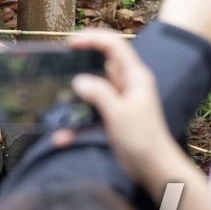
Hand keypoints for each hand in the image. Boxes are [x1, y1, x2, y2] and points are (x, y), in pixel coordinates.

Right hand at [68, 30, 183, 184]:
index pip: (115, 45)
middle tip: (58, 67)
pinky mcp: (113, 117)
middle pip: (101, 64)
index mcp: (135, 77)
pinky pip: (90, 113)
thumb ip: (99, 94)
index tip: (70, 43)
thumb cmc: (143, 141)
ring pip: (93, 89)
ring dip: (75, 98)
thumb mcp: (119, 114)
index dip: (93, 39)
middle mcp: (128, 85)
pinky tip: (62, 136)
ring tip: (55, 101)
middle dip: (79, 65)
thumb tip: (78, 80)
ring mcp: (120, 101)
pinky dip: (77, 123)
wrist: (155, 170)